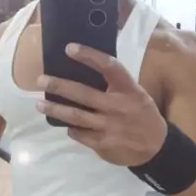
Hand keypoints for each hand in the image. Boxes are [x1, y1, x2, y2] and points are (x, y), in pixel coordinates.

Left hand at [36, 43, 167, 166]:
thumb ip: (116, 86)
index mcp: (128, 90)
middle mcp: (117, 106)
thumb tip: (83, 73)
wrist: (156, 147)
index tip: (69, 48)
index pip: (108, 67)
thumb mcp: (136, 95)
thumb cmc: (142, 114)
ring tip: (39, 105)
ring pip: (75, 116)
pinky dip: (71, 128)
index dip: (89, 56)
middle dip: (59, 86)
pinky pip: (79, 134)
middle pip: (83, 94)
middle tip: (41, 80)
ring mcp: (109, 126)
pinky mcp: (102, 144)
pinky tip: (64, 124)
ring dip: (55, 110)